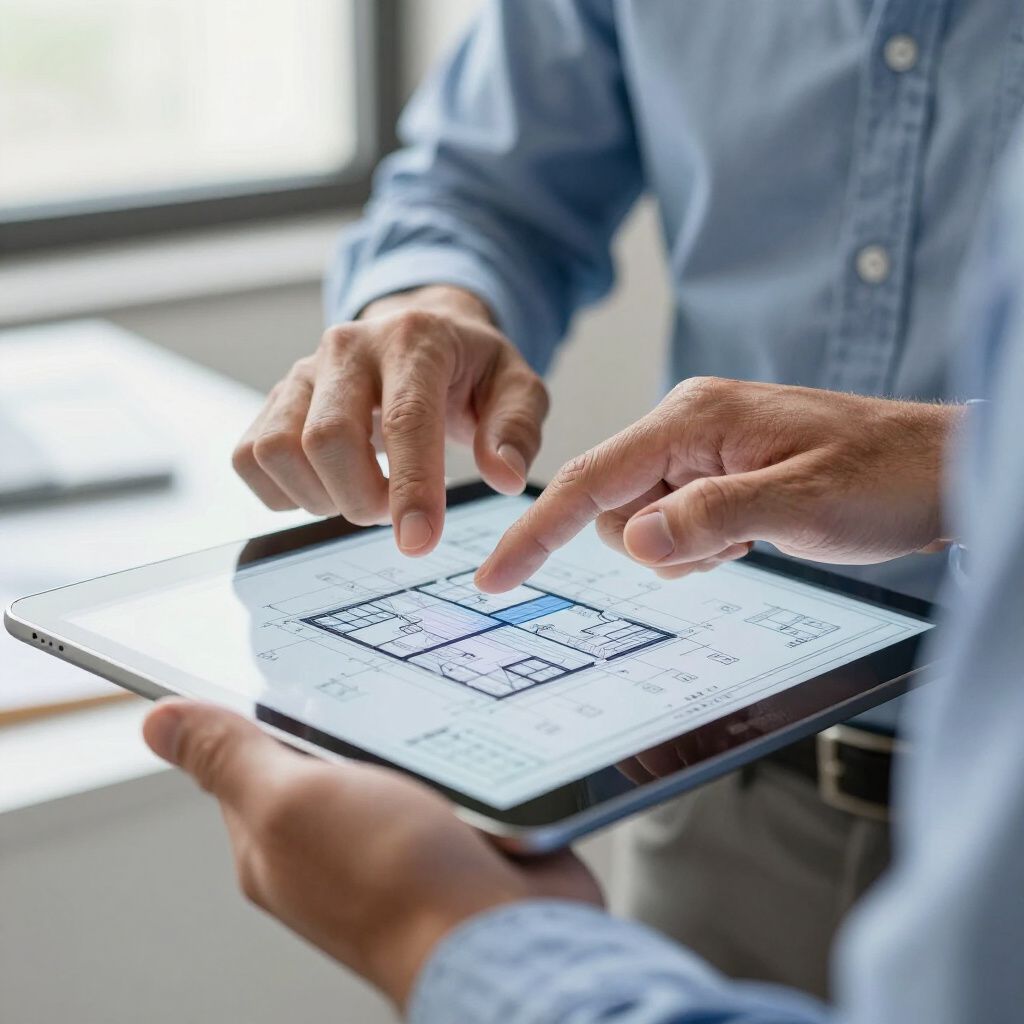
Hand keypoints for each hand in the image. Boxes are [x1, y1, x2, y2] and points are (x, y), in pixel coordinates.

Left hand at [142, 700, 600, 1009]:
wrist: (503, 934)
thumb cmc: (394, 881)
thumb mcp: (293, 802)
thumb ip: (232, 759)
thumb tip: (158, 722)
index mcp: (272, 839)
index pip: (247, 752)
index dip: (263, 701)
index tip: (290, 652)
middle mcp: (328, 843)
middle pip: (322, 748)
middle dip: (344, 709)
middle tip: (371, 669)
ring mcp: (392, 839)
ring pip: (386, 753)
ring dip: (404, 726)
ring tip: (424, 693)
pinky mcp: (449, 833)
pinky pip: (441, 769)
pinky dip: (450, 746)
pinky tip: (464, 727)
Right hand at [232, 286, 548, 554]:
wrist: (420, 333)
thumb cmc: (470, 371)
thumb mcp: (517, 388)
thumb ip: (517, 430)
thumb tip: (505, 478)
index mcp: (414, 340)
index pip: (405, 419)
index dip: (411, 488)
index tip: (419, 544)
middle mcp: (348, 347)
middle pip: (327, 439)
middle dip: (364, 500)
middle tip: (398, 513)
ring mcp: (302, 371)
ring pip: (277, 450)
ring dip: (323, 498)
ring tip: (365, 494)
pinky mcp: (273, 399)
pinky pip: (250, 459)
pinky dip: (286, 493)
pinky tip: (329, 487)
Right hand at [476, 377, 959, 591]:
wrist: (942, 470)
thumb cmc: (883, 475)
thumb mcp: (796, 503)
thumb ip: (707, 519)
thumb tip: (634, 542)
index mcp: (691, 419)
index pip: (590, 478)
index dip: (538, 531)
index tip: (497, 576)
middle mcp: (687, 429)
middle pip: (613, 510)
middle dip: (656, 545)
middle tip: (728, 544)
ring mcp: (703, 454)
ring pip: (644, 526)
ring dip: (686, 549)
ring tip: (752, 535)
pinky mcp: (718, 477)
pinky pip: (676, 528)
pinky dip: (703, 547)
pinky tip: (753, 535)